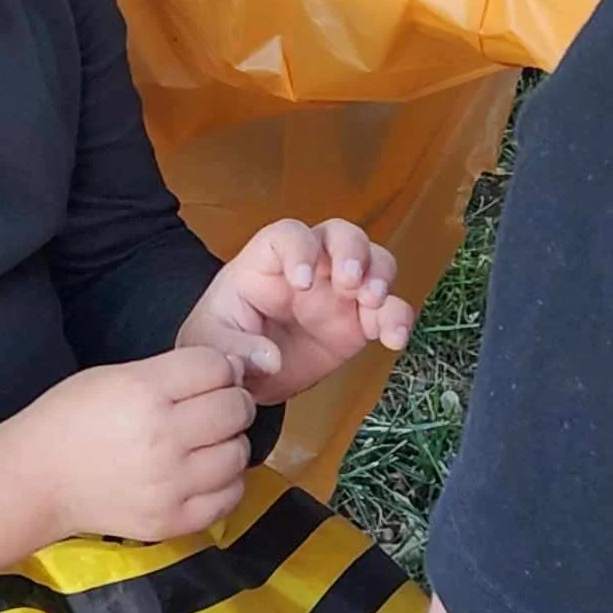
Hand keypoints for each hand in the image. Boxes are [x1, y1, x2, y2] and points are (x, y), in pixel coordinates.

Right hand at [0, 348, 254, 567]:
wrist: (36, 480)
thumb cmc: (71, 419)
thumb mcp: (115, 375)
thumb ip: (172, 371)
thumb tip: (233, 369)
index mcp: (145, 392)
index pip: (217, 368)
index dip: (223, 368)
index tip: (214, 376)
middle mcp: (163, 438)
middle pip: (236, 409)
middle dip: (234, 402)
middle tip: (217, 407)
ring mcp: (170, 484)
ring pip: (238, 453)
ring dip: (231, 442)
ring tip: (208, 442)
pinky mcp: (172, 520)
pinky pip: (230, 496)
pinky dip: (226, 481)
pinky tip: (205, 473)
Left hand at [177, 220, 413, 406]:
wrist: (245, 378)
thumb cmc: (222, 344)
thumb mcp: (213, 345)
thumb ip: (235, 349)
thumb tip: (270, 358)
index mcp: (267, 263)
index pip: (288, 235)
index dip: (300, 249)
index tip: (301, 282)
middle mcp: (310, 267)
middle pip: (341, 234)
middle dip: (352, 251)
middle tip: (349, 283)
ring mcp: (339, 292)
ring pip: (373, 260)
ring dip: (380, 275)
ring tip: (373, 302)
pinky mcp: (360, 322)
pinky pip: (389, 310)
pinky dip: (399, 318)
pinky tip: (394, 339)